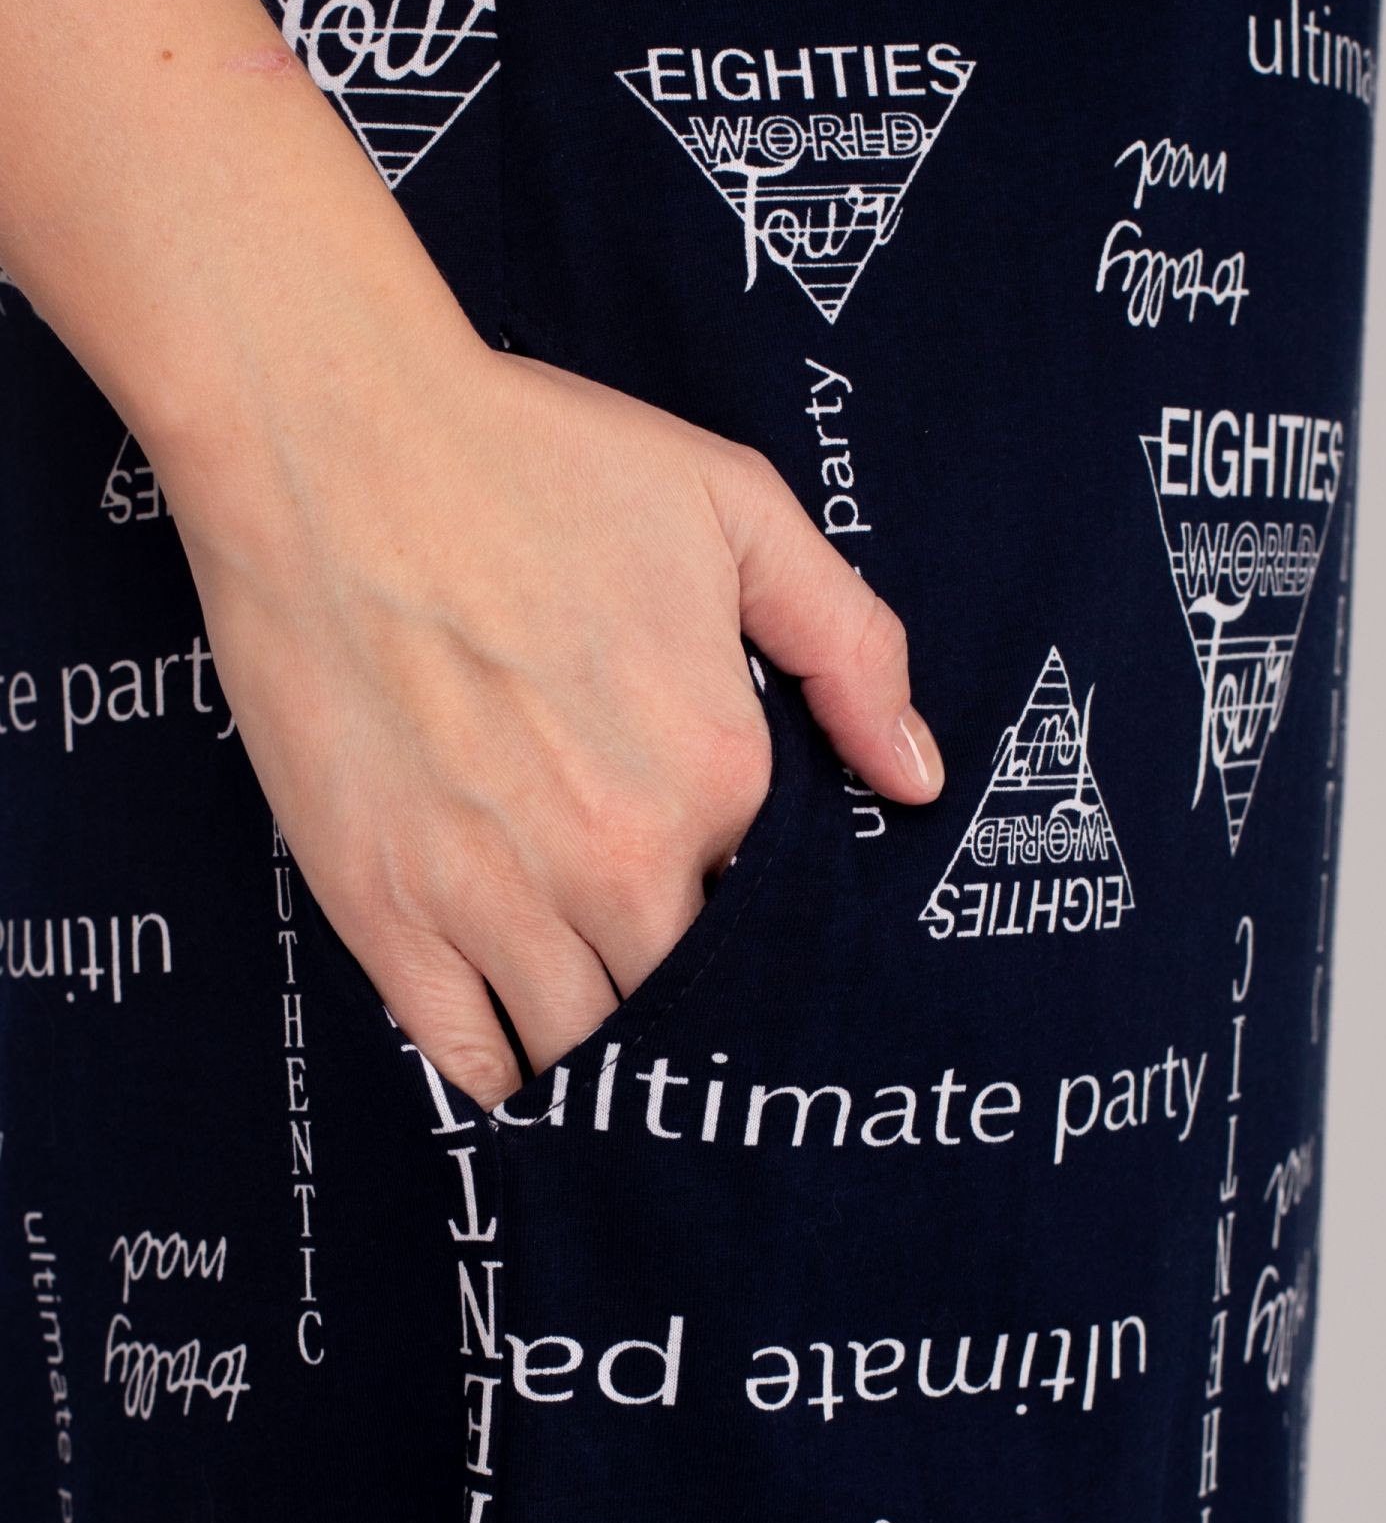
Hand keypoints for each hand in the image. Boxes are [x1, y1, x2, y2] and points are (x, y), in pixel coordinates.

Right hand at [163, 335, 943, 1107]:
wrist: (331, 443)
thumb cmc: (533, 461)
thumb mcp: (737, 510)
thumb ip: (851, 647)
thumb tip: (916, 778)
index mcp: (718, 773)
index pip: (776, 915)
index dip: (764, 924)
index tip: (740, 919)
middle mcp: (618, 859)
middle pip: (691, 1002)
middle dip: (700, 1013)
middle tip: (694, 1014)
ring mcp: (495, 899)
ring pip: (588, 1050)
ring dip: (613, 1060)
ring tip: (620, 1057)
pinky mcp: (387, 913)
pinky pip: (472, 1057)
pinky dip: (511, 1080)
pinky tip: (528, 1060)